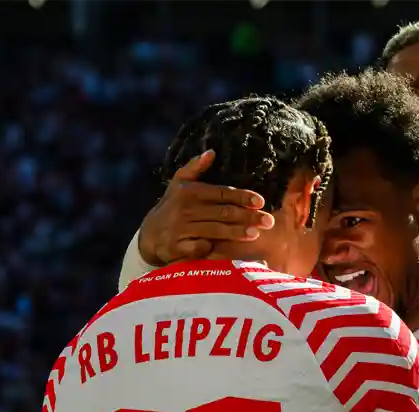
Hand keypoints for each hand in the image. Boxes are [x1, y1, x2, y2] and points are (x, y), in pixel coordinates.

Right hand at [139, 149, 273, 265]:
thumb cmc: (172, 206)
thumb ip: (196, 168)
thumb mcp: (179, 184)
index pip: (221, 193)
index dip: (242, 197)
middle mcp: (185, 209)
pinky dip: (215, 248)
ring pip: (216, 230)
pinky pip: (201, 248)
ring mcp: (181, 228)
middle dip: (247, 217)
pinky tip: (231, 251)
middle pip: (223, 213)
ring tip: (256, 233)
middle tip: (268, 221)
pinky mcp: (177, 247)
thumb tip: (212, 152)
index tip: (260, 201)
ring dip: (237, 232)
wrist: (149, 235)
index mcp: (190, 192)